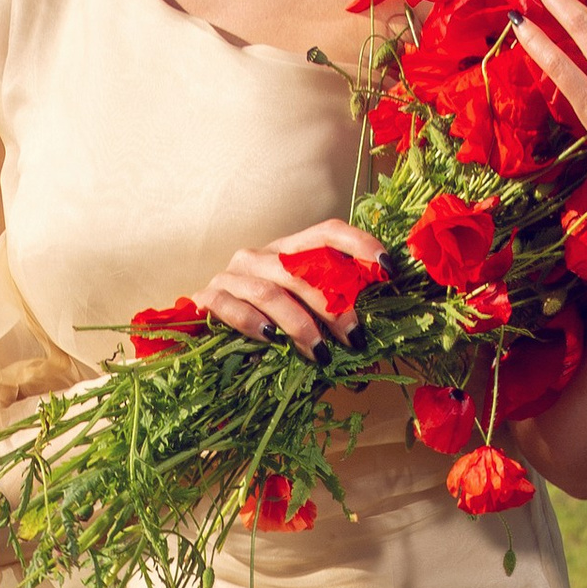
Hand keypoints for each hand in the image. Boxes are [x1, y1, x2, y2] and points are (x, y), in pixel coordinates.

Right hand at [193, 218, 384, 360]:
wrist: (198, 333)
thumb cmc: (258, 328)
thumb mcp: (297, 317)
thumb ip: (325, 319)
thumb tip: (365, 346)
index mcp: (287, 251)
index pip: (327, 233)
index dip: (359, 245)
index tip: (388, 269)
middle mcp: (260, 256)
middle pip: (303, 268)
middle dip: (334, 305)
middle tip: (355, 338)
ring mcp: (232, 276)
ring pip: (271, 292)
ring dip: (300, 324)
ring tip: (321, 354)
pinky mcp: (208, 298)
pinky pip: (231, 307)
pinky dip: (252, 324)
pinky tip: (271, 340)